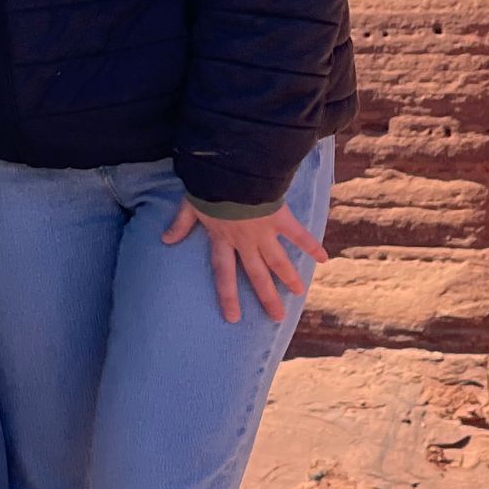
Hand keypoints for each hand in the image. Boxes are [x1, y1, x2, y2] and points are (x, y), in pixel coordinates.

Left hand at [163, 199, 327, 324]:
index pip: (223, 274)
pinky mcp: (280, 219)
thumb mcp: (189, 206)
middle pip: (257, 275)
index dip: (228, 296)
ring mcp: (264, 232)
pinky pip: (298, 235)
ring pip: (278, 261)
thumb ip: (180, 224)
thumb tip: (164, 240)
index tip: (233, 318)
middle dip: (267, 297)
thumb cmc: (208, 187)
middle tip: (277, 317)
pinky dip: (311, 245)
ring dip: (290, 277)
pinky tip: (324, 259)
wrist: (230, 171)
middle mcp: (245, 242)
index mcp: (222, 239)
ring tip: (299, 294)